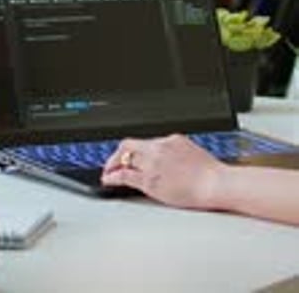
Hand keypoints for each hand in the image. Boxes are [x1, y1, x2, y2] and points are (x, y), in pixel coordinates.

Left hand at [101, 134, 225, 209]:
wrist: (216, 183)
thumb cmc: (211, 173)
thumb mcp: (191, 151)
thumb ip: (176, 152)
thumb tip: (169, 158)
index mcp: (170, 139)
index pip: (144, 142)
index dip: (133, 150)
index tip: (128, 156)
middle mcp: (158, 148)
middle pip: (129, 145)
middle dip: (117, 154)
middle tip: (111, 163)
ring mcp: (153, 163)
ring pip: (125, 158)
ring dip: (112, 165)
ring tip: (107, 172)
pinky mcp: (150, 180)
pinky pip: (126, 176)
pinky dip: (113, 177)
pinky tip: (109, 180)